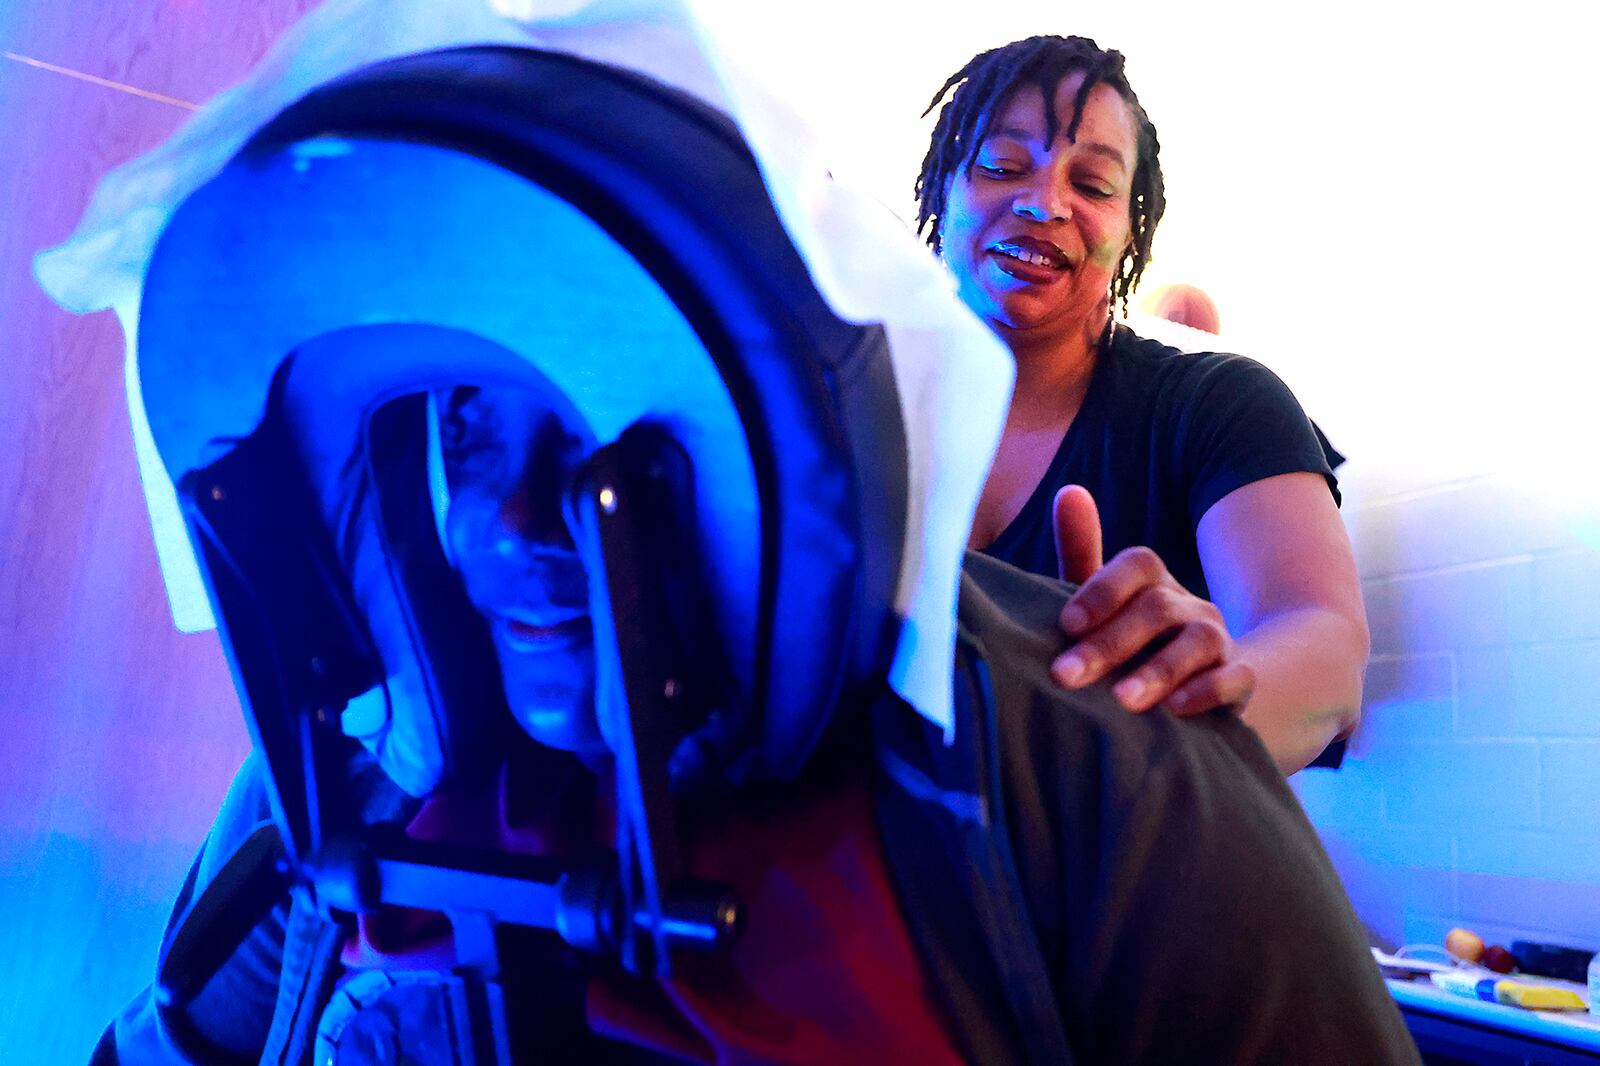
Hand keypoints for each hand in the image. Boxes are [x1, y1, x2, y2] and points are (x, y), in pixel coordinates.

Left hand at [1049, 486, 1254, 714]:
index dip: (1102, 591)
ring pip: (1197, 642)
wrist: (1200, 683)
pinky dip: (1207, 691)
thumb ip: (1081, 551)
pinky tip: (1175, 709)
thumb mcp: (1100, 601)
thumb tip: (1068, 491)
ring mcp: (1218, 640)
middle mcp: (1188, 604)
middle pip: (1157, 609)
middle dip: (1109, 643)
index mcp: (1152, 582)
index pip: (1137, 566)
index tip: (1067, 625)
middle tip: (1066, 675)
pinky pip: (1235, 679)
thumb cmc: (1131, 639)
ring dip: (1158, 671)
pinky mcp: (1239, 679)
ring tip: (1122, 700)